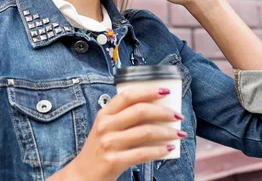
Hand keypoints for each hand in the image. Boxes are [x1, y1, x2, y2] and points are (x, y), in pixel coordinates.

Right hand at [68, 86, 185, 180]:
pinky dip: (159, 151)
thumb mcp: (106, 129)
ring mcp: (109, 143)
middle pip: (140, 111)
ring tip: (179, 133)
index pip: (127, 95)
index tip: (165, 90)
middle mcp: (105, 126)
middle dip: (163, 112)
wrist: (82, 176)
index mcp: (104, 114)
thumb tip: (158, 113)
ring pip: (145, 132)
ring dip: (167, 132)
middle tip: (178, 115)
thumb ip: (125, 119)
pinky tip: (169, 149)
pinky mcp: (113, 161)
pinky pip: (142, 153)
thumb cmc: (100, 150)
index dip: (148, 91)